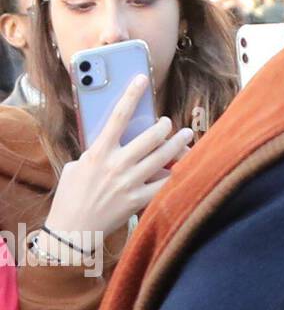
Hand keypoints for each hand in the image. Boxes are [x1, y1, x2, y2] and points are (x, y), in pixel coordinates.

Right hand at [43, 75, 193, 238]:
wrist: (71, 231)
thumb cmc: (71, 196)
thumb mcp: (77, 167)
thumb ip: (97, 152)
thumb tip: (117, 139)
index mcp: (98, 153)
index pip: (118, 117)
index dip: (131, 95)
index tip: (142, 78)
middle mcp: (115, 165)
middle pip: (150, 137)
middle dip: (164, 126)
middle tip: (169, 122)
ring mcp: (129, 183)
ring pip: (162, 157)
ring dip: (178, 143)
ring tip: (186, 135)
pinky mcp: (138, 200)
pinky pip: (164, 183)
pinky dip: (176, 173)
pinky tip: (184, 165)